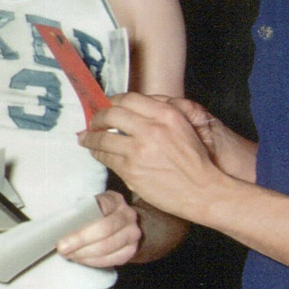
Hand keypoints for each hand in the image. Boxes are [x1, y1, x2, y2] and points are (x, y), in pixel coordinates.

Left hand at [55, 191, 140, 268]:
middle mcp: (127, 215)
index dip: (82, 220)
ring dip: (84, 253)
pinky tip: (80, 259)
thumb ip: (79, 211)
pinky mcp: (131, 250)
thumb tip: (58, 224)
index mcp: (115, 200)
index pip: (102, 206)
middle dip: (80, 240)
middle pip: (105, 229)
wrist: (122, 227)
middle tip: (62, 248)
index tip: (63, 232)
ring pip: (107, 247)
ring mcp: (132, 233)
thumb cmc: (98, 216)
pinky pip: (111, 259)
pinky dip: (92, 261)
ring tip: (69, 255)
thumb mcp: (91, 207)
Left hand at [79, 93, 222, 219]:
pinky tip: (96, 152)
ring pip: (103, 136)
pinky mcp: (131, 169)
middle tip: (93, 121)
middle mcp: (151, 128)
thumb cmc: (195, 161)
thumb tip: (132, 111)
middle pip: (111, 113)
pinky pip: (106, 157)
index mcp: (166, 114)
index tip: (107, 105)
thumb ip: (160, 116)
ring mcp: (139, 150)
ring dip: (91, 137)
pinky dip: (98, 153)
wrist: (202, 190)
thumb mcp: (183, 128)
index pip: (129, 99)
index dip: (113, 101)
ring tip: (86, 138)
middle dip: (97, 117)